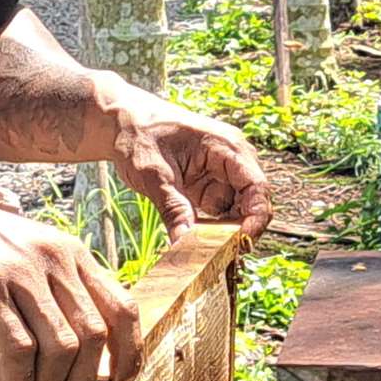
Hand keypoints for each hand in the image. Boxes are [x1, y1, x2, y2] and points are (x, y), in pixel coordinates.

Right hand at [0, 177, 141, 380]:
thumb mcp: (24, 258)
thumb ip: (53, 296)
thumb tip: (80, 361)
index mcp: (71, 253)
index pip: (122, 307)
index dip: (130, 354)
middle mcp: (53, 261)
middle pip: (94, 336)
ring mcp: (20, 276)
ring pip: (60, 350)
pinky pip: (19, 354)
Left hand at [101, 84, 274, 242]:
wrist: (122, 123)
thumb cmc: (139, 136)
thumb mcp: (153, 174)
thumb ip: (172, 208)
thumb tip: (184, 244)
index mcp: (228, 147)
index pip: (258, 186)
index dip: (256, 217)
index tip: (241, 243)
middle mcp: (232, 161)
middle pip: (254, 203)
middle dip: (242, 231)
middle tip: (222, 257)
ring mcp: (221, 175)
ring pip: (238, 212)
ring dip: (226, 234)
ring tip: (206, 254)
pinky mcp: (208, 188)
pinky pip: (220, 215)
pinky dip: (212, 232)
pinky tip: (196, 244)